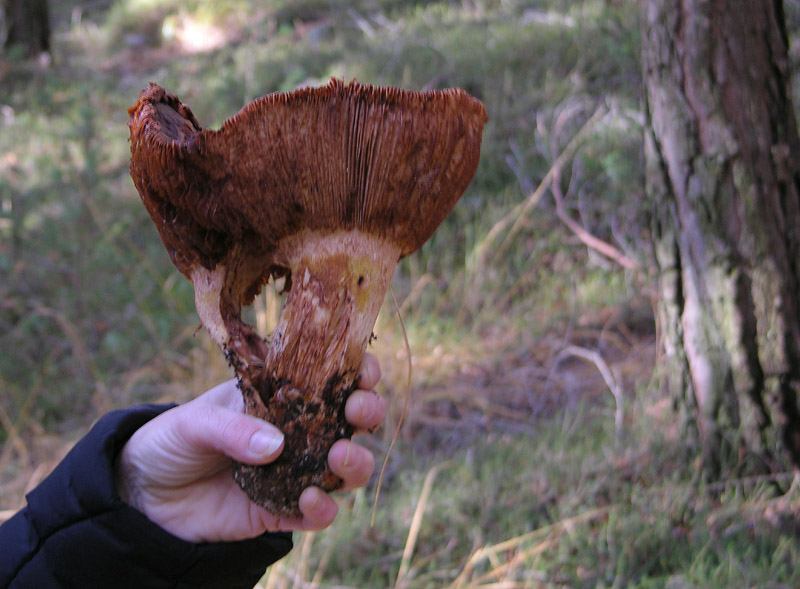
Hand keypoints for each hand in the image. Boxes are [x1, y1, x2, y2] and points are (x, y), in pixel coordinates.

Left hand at [114, 354, 385, 542]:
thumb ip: (232, 429)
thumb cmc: (170, 440)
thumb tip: (276, 446)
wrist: (143, 495)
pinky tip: (310, 500)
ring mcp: (294, 471)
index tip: (363, 371)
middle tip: (356, 412)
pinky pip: (318, 513)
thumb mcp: (193, 422)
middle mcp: (297, 431)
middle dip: (367, 412)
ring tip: (338, 458)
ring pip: (346, 467)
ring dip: (356, 462)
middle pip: (352, 420)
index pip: (330, 377)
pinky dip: (324, 509)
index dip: (357, 371)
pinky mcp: (282, 510)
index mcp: (281, 395)